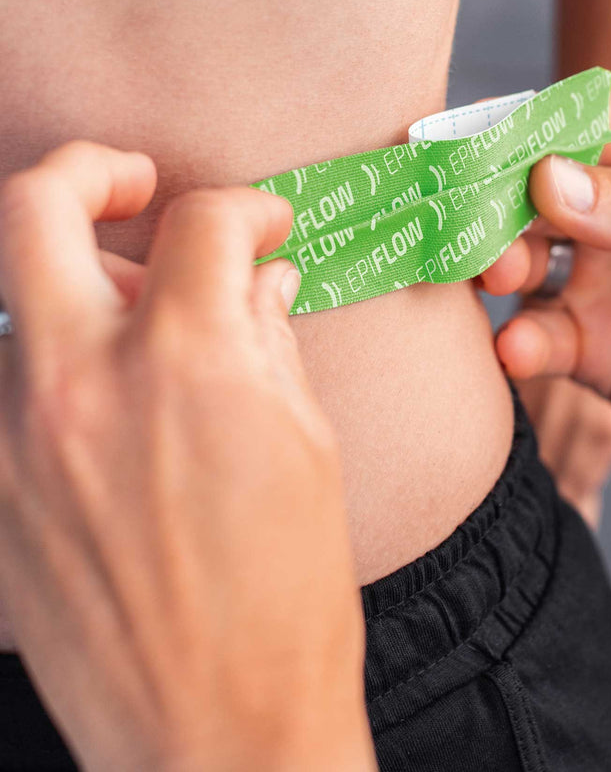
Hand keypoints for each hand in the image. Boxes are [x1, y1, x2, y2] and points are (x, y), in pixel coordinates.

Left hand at [0, 141, 375, 771]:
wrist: (216, 733)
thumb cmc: (285, 596)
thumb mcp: (306, 444)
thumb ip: (267, 337)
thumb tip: (258, 276)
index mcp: (187, 361)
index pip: (200, 220)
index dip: (245, 207)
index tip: (260, 227)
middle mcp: (82, 382)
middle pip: (38, 204)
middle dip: (92, 169)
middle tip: (135, 186)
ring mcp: (16, 437)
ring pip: (5, 297)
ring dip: (66, 281)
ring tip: (124, 316)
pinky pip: (2, 385)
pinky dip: (47, 367)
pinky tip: (97, 403)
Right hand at [489, 91, 610, 473]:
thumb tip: (548, 178)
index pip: (580, 123)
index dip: (523, 130)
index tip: (470, 145)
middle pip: (534, 189)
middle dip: (494, 201)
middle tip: (466, 219)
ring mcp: (602, 276)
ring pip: (522, 259)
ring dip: (496, 264)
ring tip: (492, 276)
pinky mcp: (592, 345)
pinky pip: (541, 337)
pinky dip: (520, 342)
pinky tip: (517, 347)